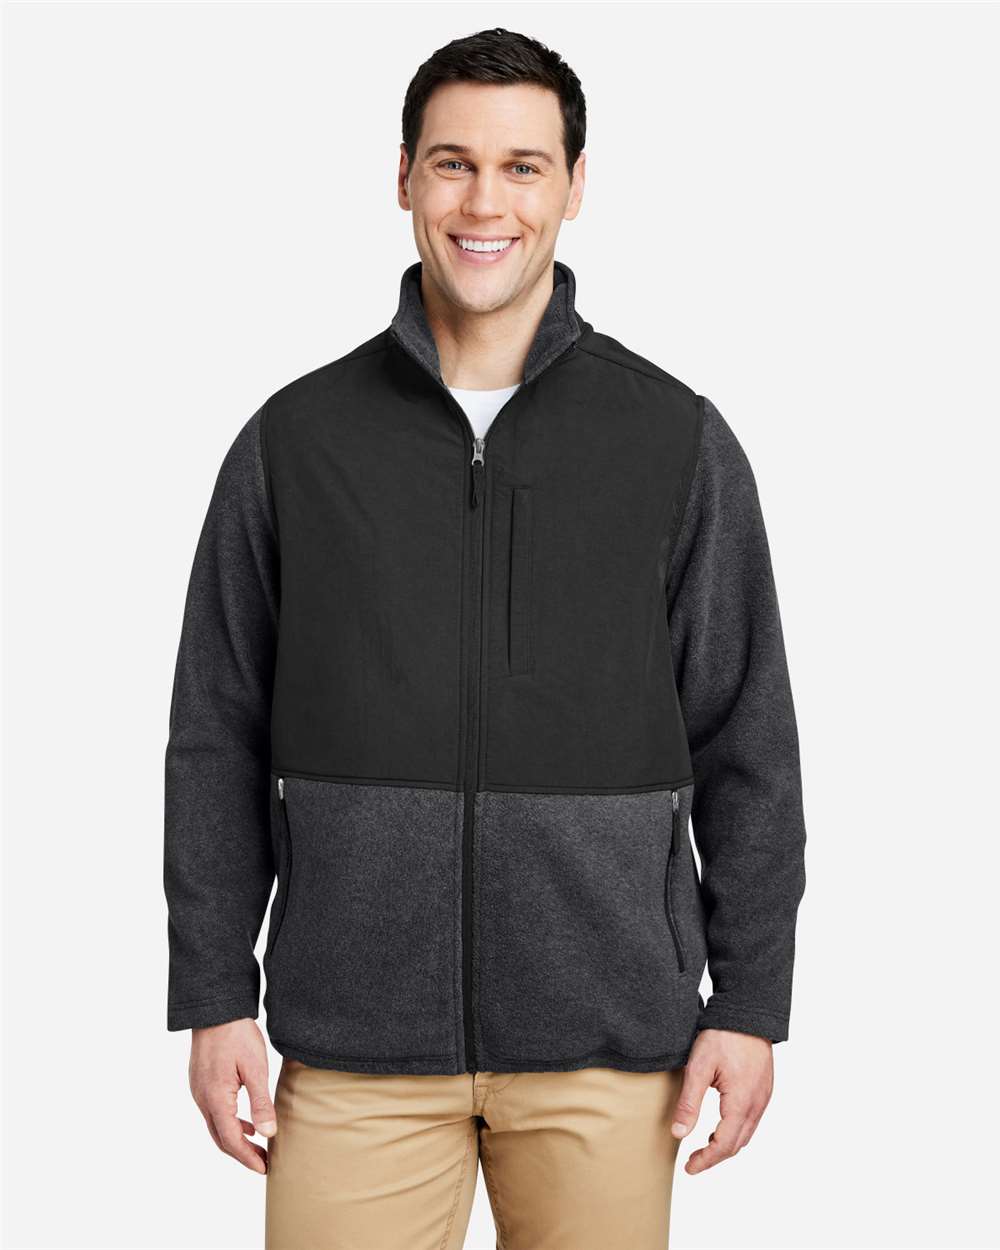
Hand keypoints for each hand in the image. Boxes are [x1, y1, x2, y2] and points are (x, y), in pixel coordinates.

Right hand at [189, 1018, 276, 1173]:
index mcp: (215, 1098)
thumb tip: (268, 1134)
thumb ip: (260, 1103)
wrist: (216, 1009)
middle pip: (220, 1138)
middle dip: (242, 1154)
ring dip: (236, 1139)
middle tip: (263, 1163)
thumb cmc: (237, 1035)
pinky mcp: (201, 1082)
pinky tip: (245, 1122)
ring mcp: (199, 1091)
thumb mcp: (255, 1068)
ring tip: (258, 1146)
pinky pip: (213, 1112)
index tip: (264, 1169)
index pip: (231, 1140)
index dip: (247, 1157)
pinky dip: (229, 1123)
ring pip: (216, 1126)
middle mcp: (202, 1099)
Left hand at [670, 1028, 772, 1173]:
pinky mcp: (764, 1088)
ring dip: (726, 1145)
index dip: (706, 1160)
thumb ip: (689, 1103)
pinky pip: (752, 1120)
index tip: (688, 1168)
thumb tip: (678, 1134)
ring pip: (746, 1134)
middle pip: (737, 1144)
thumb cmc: (722, 1036)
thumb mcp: (699, 1067)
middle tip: (693, 1161)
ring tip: (704, 1147)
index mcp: (741, 1102)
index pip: (724, 1145)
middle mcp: (757, 1104)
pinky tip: (721, 1125)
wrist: (747, 1012)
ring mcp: (763, 1097)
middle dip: (715, 1157)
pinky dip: (736, 1130)